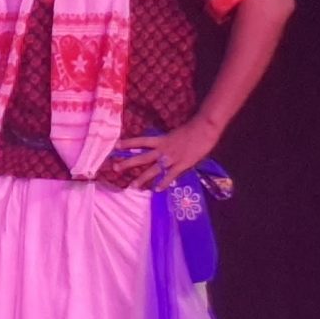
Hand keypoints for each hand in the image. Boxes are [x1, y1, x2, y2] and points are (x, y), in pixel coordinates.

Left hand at [105, 119, 220, 189]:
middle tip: (115, 168)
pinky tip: (157, 190)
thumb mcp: (174, 134)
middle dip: (128, 163)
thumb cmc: (191, 130)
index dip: (128, 143)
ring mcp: (171, 158)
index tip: (115, 146)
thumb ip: (166, 141)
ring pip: (153, 169)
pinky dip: (164, 183)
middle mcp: (162, 149)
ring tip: (133, 186)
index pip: (140, 141)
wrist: (204, 129)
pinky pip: (170, 175)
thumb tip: (159, 146)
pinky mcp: (182, 164)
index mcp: (161, 140)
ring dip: (143, 178)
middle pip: (142, 157)